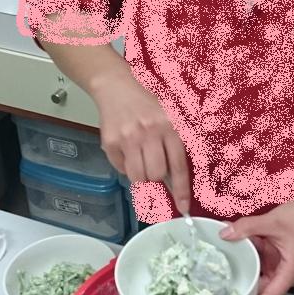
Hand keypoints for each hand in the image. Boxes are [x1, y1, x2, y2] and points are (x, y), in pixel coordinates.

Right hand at [93, 70, 190, 212]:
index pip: (178, 166)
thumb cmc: (147, 103)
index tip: (183, 207)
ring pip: (137, 176)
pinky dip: (125, 166)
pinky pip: (121, 168)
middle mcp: (150, 132)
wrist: (117, 87)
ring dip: (140, 176)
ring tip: (140, 162)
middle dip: (156, 180)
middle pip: (156, 174)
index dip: (181, 190)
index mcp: (169, 126)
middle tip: (154, 172)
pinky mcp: (111, 142)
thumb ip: (175, 144)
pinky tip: (126, 151)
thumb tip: (176, 180)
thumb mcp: (170, 116)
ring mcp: (128, 138)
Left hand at [220, 194, 293, 294]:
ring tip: (222, 274)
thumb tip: (225, 234)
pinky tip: (236, 249)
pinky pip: (263, 262)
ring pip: (260, 275)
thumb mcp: (272, 221)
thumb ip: (247, 228)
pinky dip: (252, 256)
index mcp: (290, 273)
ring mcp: (285, 267)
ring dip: (246, 269)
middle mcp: (288, 275)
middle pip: (262, 291)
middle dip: (243, 293)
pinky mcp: (281, 258)